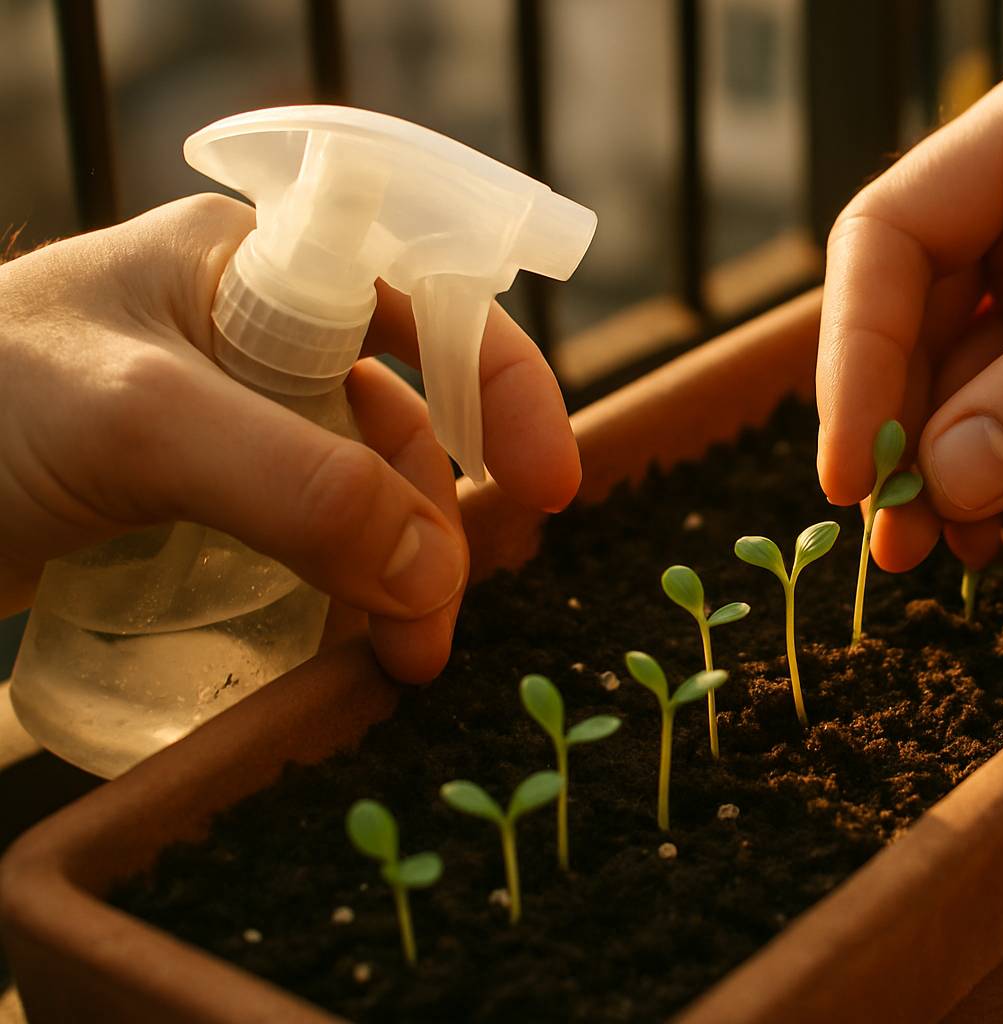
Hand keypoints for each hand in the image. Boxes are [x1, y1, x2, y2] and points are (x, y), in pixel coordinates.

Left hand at [0, 194, 580, 681]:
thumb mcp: (145, 421)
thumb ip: (303, 487)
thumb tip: (438, 575)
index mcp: (255, 268)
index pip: (425, 302)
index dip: (501, 385)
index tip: (550, 486)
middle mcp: (250, 340)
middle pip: (400, 425)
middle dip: (437, 523)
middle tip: (433, 629)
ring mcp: (221, 428)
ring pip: (358, 497)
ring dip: (395, 578)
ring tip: (396, 662)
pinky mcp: (191, 506)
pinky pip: (303, 546)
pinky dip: (341, 597)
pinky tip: (344, 648)